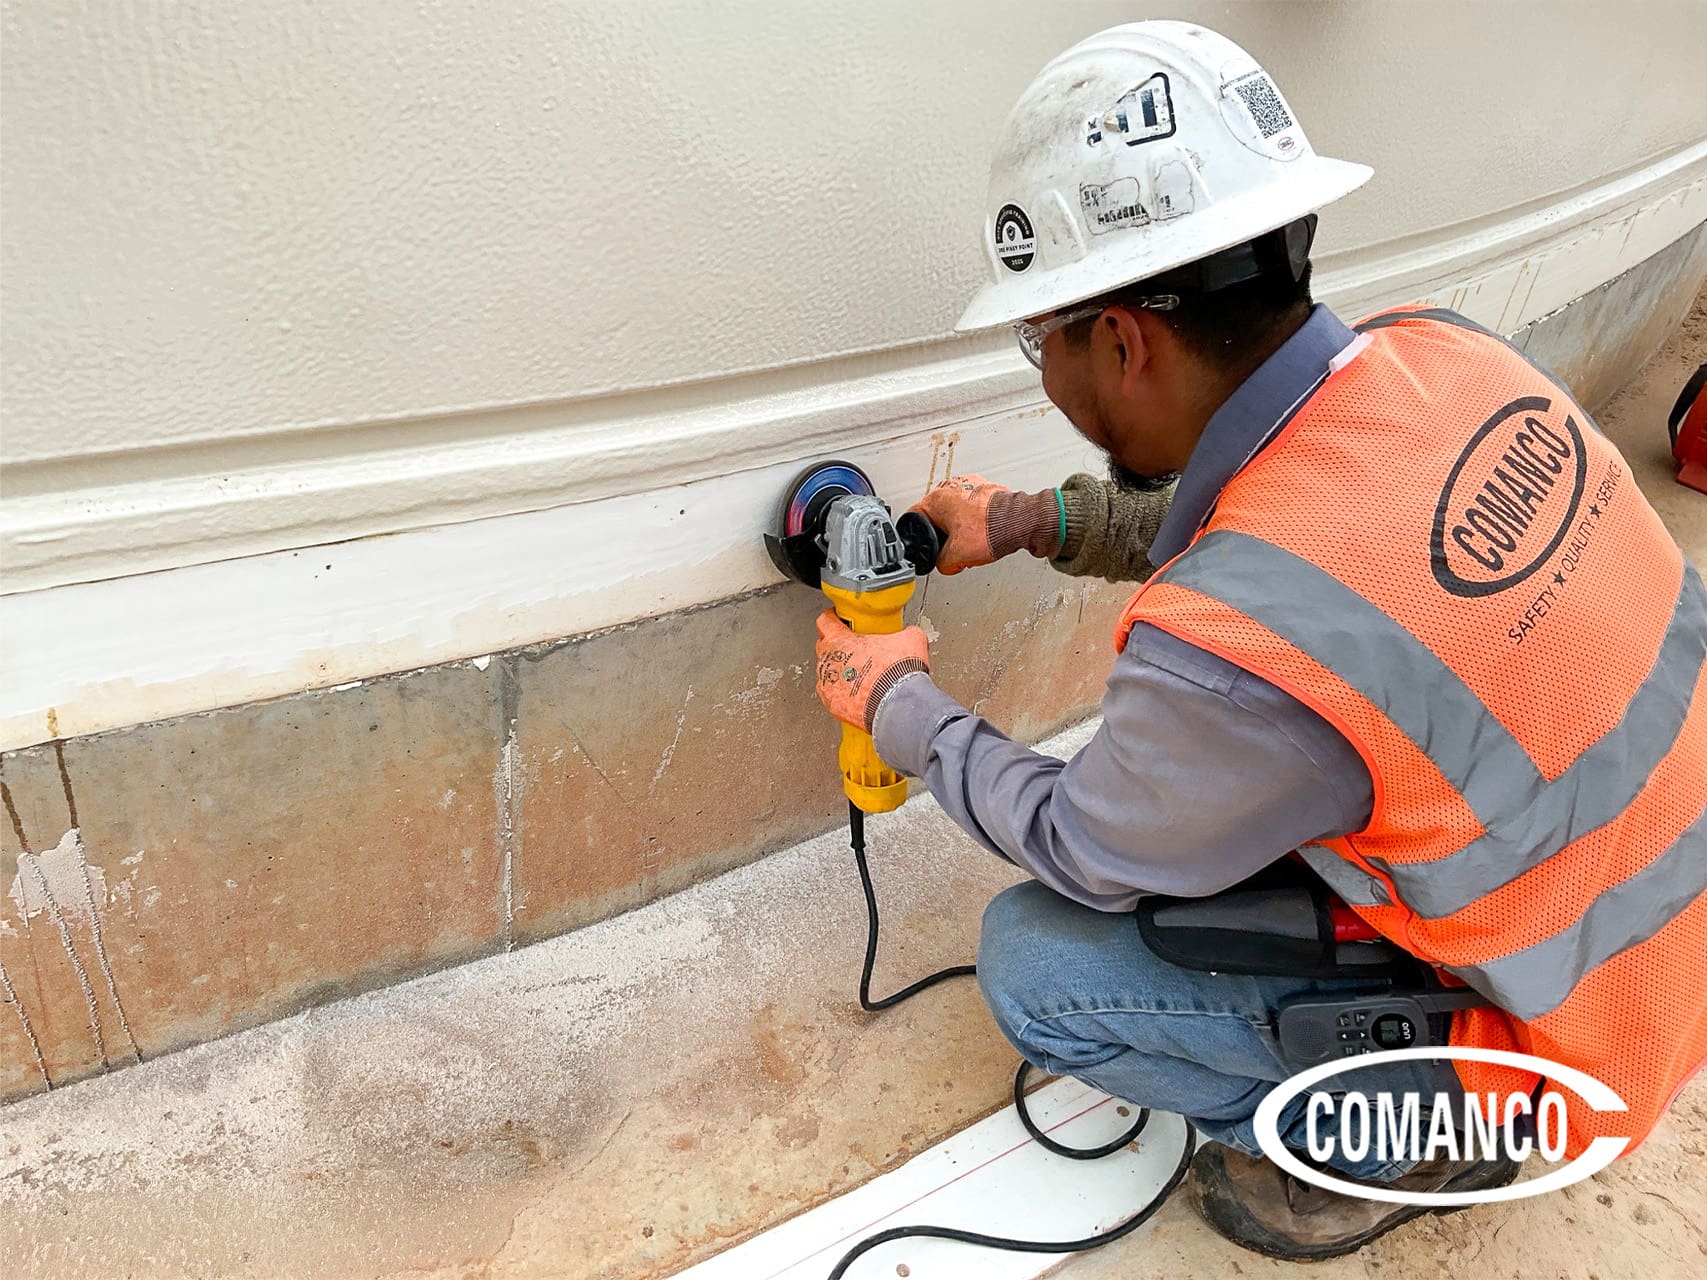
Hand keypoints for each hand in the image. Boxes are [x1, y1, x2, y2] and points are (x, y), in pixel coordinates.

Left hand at [814, 610, 930, 731]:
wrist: (897, 704)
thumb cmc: (896, 673)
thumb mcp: (910, 639)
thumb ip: (904, 632)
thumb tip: (910, 634)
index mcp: (840, 640)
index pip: (825, 621)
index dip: (833, 619)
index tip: (839, 621)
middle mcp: (828, 662)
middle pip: (825, 647)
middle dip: (839, 647)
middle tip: (857, 649)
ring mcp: (828, 685)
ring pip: (829, 674)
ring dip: (841, 672)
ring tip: (861, 675)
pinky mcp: (833, 705)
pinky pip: (834, 696)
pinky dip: (844, 694)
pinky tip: (860, 693)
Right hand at [912, 474, 1062, 574]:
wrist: (1020, 521)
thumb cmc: (990, 530)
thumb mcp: (956, 556)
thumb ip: (942, 562)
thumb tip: (944, 564)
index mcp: (937, 498)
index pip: (915, 516)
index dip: (920, 536)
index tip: (927, 543)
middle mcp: (952, 487)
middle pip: (938, 514)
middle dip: (944, 533)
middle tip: (952, 546)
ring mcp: (970, 485)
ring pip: (957, 510)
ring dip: (961, 525)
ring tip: (971, 540)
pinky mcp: (987, 489)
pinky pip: (974, 507)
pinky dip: (976, 519)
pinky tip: (983, 532)